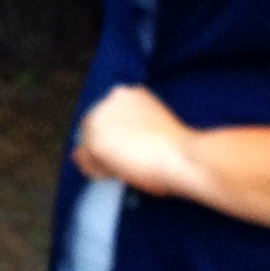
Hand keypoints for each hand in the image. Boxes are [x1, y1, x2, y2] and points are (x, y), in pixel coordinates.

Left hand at [72, 85, 198, 195]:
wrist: (182, 155)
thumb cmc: (178, 148)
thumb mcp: (154, 129)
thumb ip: (131, 131)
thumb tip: (113, 145)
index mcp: (130, 94)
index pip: (107, 116)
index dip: (113, 136)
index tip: (121, 150)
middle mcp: (111, 100)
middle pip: (94, 128)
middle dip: (104, 147)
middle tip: (122, 165)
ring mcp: (100, 120)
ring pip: (88, 144)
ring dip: (101, 159)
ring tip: (123, 171)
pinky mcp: (95, 142)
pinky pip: (87, 161)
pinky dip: (97, 171)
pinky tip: (115, 176)